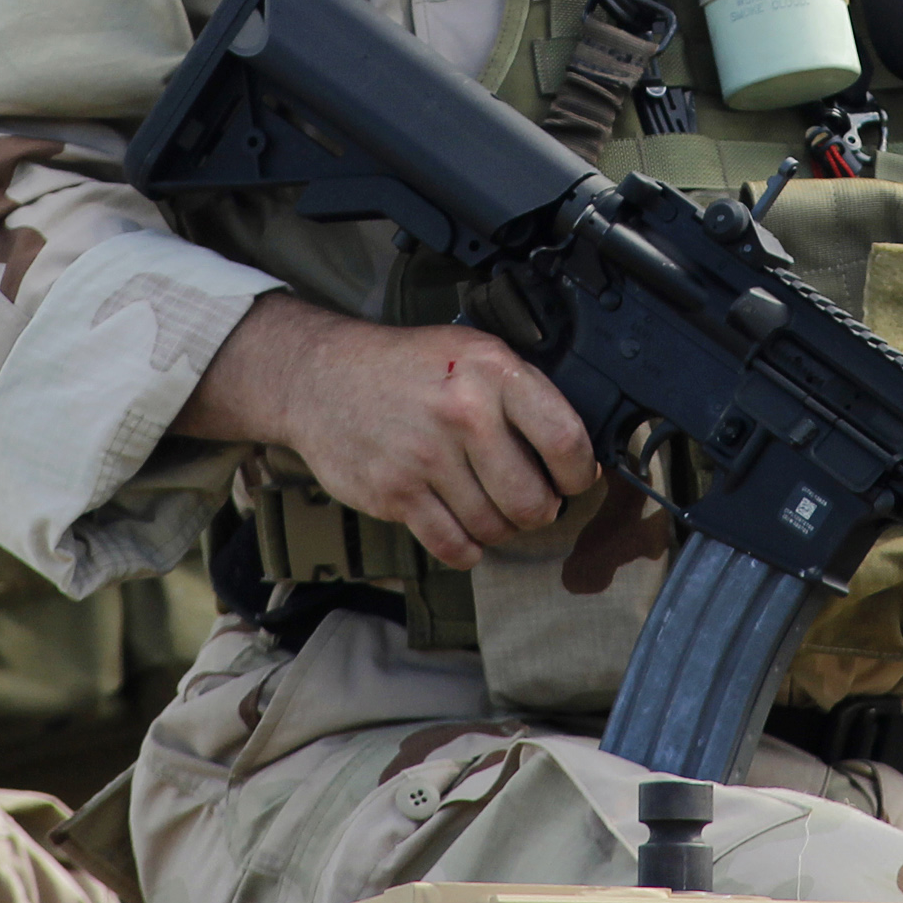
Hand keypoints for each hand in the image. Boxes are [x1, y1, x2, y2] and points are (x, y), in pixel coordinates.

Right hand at [180, 297, 597, 568]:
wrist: (324, 376)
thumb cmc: (408, 367)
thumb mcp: (473, 352)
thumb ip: (522, 393)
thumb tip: (577, 456)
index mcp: (493, 371)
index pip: (565, 438)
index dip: (578, 472)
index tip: (572, 478)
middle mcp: (463, 413)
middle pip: (533, 500)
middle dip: (539, 511)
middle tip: (529, 500)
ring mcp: (426, 457)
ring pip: (494, 528)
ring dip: (499, 528)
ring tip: (489, 506)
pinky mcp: (395, 493)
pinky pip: (453, 546)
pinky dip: (466, 549)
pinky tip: (462, 528)